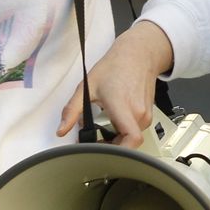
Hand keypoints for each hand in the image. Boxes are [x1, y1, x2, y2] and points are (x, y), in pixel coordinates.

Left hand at [57, 22, 174, 148]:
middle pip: (127, 143)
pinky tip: (112, 120)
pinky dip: (122, 131)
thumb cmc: (114, 67)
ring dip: (116, 139)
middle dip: (109, 147)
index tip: (103, 154)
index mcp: (124, 107)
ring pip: (130, 137)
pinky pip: (135, 129)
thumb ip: (72, 110)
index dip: (119, 152)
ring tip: (101, 128)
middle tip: (92, 142)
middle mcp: (139, 113)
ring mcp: (146, 113)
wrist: (138, 54)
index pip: (132, 139)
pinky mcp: (148, 113)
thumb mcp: (87, 86)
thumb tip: (61, 131)